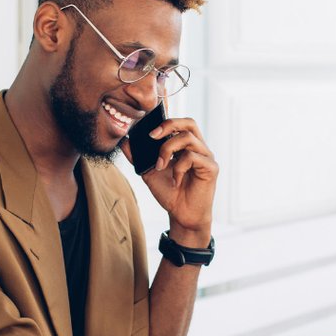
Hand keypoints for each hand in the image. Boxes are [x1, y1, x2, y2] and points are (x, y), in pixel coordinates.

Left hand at [121, 117, 217, 246]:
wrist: (181, 215)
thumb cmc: (169, 192)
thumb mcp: (149, 172)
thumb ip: (138, 156)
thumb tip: (124, 141)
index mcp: (186, 145)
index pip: (180, 122)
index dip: (165, 120)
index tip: (147, 130)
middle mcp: (199, 147)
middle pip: (189, 122)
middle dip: (168, 125)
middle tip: (152, 136)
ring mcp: (206, 156)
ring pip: (187, 138)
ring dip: (168, 150)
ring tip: (160, 166)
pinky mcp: (211, 168)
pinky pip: (192, 157)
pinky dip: (178, 167)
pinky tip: (176, 181)